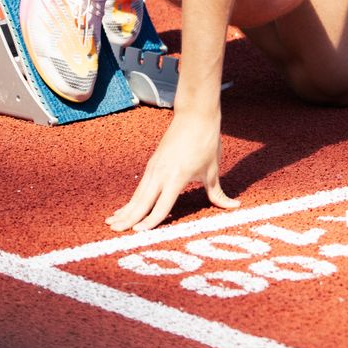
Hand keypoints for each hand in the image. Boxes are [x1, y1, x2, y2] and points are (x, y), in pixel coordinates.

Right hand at [107, 108, 237, 230]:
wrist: (195, 115)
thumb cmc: (206, 142)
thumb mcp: (213, 170)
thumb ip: (218, 193)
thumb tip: (235, 206)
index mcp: (177, 177)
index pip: (161, 205)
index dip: (151, 221)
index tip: (139, 233)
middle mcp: (161, 174)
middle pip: (142, 201)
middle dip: (128, 218)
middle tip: (115, 231)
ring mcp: (154, 168)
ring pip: (138, 194)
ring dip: (125, 209)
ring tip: (112, 223)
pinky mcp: (152, 163)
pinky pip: (140, 186)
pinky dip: (131, 199)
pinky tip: (124, 207)